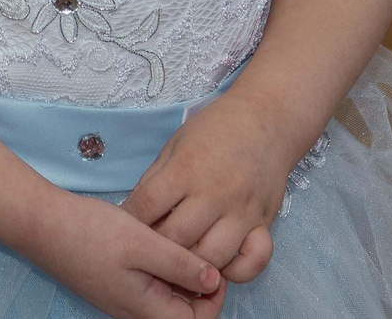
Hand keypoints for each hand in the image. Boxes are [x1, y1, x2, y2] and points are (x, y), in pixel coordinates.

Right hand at [30, 191, 224, 318]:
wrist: (41, 223)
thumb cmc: (91, 232)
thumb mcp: (143, 243)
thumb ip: (180, 265)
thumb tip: (213, 281)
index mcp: (143, 308)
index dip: (212, 300)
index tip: (215, 268)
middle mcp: (131, 311)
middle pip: (178, 312)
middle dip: (196, 287)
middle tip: (199, 251)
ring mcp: (119, 297)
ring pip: (162, 296)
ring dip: (177, 276)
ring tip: (179, 242)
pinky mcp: (110, 282)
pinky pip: (145, 284)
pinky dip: (158, 268)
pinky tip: (156, 240)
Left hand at [124, 96, 299, 287]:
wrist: (267, 118)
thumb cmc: (216, 129)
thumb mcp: (176, 143)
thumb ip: (155, 179)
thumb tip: (134, 214)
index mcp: (187, 169)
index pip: (147, 206)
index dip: (130, 221)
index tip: (124, 229)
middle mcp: (215, 194)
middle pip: (176, 239)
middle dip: (157, 250)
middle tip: (150, 251)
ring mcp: (242, 212)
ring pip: (211, 258)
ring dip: (192, 266)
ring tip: (181, 263)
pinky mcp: (265, 223)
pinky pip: (253, 262)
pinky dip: (235, 272)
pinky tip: (220, 264)